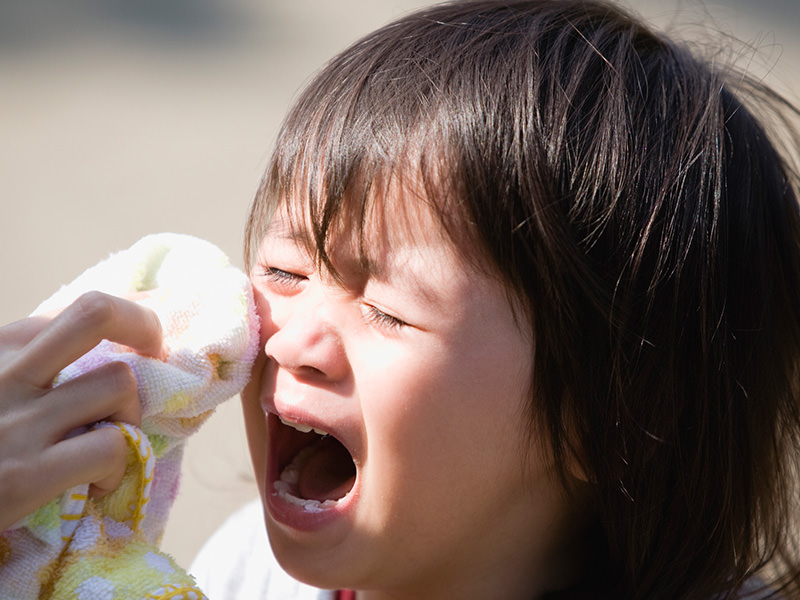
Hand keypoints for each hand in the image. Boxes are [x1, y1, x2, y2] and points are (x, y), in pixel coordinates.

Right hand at [0, 291, 162, 530]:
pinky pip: (110, 448)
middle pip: (97, 313)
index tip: (144, 345)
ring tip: (108, 444)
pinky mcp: (24, 476)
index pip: (81, 310)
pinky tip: (96, 486)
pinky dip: (118, 469)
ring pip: (119, 384)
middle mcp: (4, 374)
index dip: (127, 323)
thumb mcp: (5, 390)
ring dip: (130, 418)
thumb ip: (44, 364)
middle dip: (144, 327)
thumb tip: (120, 335)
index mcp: (0, 350)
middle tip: (155, 357)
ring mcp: (16, 422)